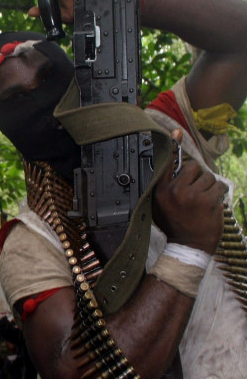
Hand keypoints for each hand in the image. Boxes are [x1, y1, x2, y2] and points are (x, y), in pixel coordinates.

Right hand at [153, 130, 226, 253]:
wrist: (188, 246)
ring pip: (209, 176)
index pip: (166, 163)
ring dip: (210, 185)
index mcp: (161, 190)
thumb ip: (164, 186)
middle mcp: (175, 191)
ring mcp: (193, 196)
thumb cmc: (174, 224)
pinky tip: (212, 202)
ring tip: (204, 199)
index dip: (173, 145)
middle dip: (198, 176)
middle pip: (193, 167)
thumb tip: (173, 166)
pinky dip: (219, 192)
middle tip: (196, 190)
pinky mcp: (209, 202)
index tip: (177, 132)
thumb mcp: (159, 205)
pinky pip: (219, 186)